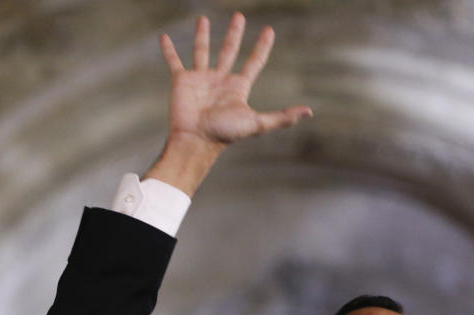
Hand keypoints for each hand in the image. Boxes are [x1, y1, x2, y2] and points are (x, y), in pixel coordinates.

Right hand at [146, 13, 311, 194]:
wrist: (196, 140)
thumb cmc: (225, 134)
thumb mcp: (257, 124)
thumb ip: (281, 117)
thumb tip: (309, 112)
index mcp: (238, 88)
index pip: (254, 62)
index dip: (262, 47)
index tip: (268, 30)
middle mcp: (220, 80)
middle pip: (229, 51)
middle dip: (234, 34)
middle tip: (239, 16)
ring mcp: (201, 79)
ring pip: (202, 51)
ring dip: (202, 35)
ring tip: (203, 18)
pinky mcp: (182, 81)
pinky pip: (175, 61)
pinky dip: (169, 50)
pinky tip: (164, 38)